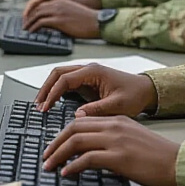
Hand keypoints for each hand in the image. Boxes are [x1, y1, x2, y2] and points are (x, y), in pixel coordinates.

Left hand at [23, 0, 100, 38]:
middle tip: (24, 24)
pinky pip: (41, 22)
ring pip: (37, 15)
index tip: (28, 17)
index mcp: (60, 0)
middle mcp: (57, 3)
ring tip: (25, 29)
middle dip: (28, 16)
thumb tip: (50, 23)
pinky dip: (34, 27)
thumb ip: (59, 13)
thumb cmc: (87, 19)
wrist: (96, 22)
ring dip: (29, 22)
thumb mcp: (71, 11)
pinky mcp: (59, 20)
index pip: (41, 3)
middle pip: (37, 8)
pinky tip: (32, 32)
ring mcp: (58, 11)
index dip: (32, 11)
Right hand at [34, 63, 157, 116]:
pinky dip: (56, 90)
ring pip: (60, 76)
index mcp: (94, 72)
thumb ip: (98, 109)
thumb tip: (78, 116)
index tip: (46, 107)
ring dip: (49, 88)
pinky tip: (52, 102)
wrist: (146, 90)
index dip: (53, 93)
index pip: (65, 79)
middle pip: (58, 73)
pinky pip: (66, 82)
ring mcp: (86, 74)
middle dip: (45, 88)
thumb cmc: (135, 95)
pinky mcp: (87, 81)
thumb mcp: (118, 105)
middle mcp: (88, 70)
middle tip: (38, 105)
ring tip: (41, 104)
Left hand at [42, 116, 178, 185]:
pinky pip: (88, 159)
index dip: (63, 133)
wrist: (179, 163)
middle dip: (55, 142)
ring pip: (76, 141)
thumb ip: (113, 139)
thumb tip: (93, 152)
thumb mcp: (133, 139)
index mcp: (117, 120)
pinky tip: (67, 173)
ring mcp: (116, 141)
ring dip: (58, 154)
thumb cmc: (159, 157)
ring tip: (50, 166)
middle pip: (74, 128)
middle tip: (45, 156)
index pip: (81, 121)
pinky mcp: (120, 157)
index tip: (54, 145)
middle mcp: (114, 126)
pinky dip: (73, 166)